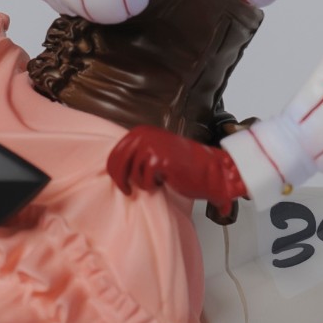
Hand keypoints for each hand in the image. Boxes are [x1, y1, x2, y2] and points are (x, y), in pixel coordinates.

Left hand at [106, 123, 248, 213]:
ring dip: (143, 183)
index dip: (115, 172)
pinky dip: (153, 186)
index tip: (121, 183)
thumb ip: (135, 153)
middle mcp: (144, 136)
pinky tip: (165, 180)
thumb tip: (114, 167)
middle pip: (117, 163)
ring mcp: (151, 146)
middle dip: (121, 180)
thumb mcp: (153, 151)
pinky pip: (144, 181)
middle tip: (128, 191)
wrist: (208, 169)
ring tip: (158, 180)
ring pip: (131, 174)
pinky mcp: (159, 160)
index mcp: (141, 131)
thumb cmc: (182, 163)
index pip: (114, 154)